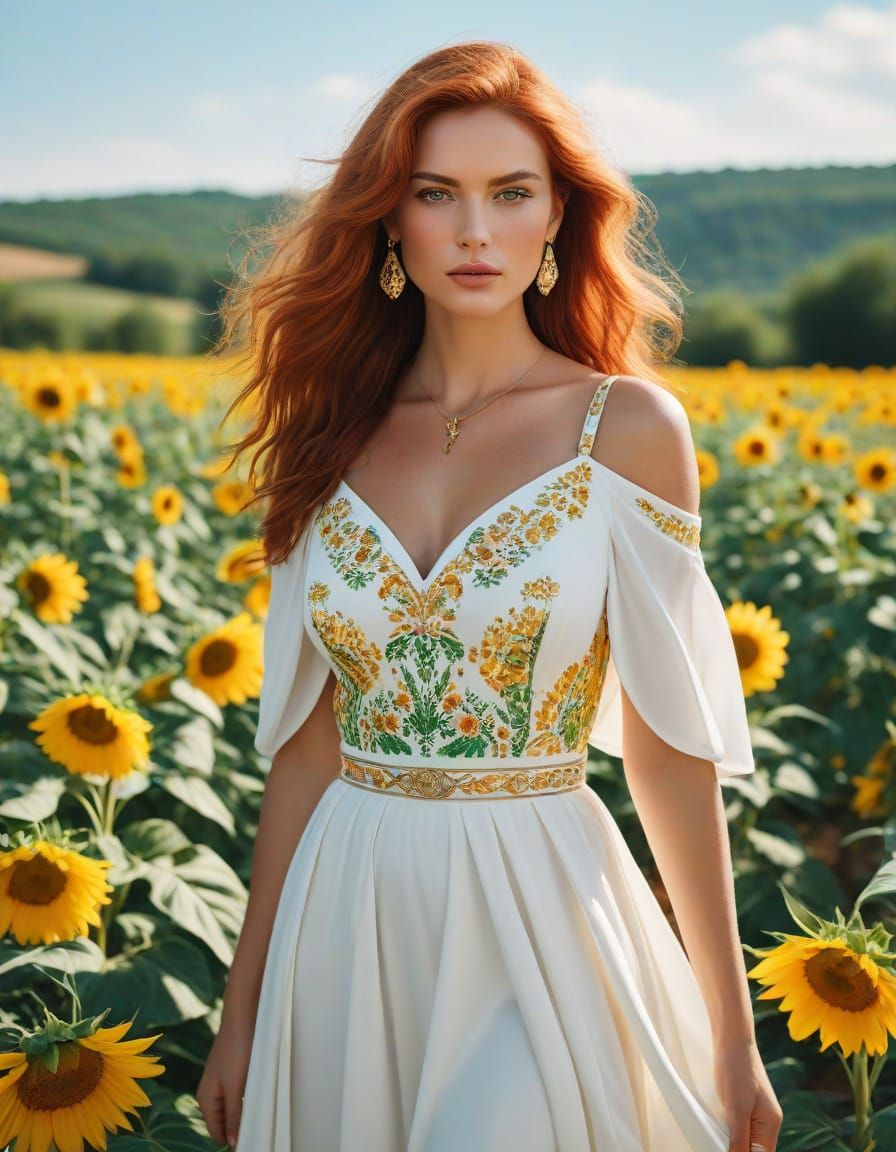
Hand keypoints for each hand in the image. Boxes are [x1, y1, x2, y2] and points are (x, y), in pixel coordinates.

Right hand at [197, 1016, 254, 1147]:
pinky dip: (245, 1102)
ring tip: (259, 1117)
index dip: (232, 1140)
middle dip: (237, 1129)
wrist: (242, 1018)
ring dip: (243, 1115)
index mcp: (206, 1100)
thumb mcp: (235, 1086)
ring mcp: (220, 1083)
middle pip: (222, 1123)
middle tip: (258, 1130)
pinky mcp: (230, 1074)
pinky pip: (236, 1097)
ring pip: (231, 1110)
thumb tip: (232, 1142)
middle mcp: (209, 1094)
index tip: (250, 1142)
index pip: (216, 1133)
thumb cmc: (237, 1050)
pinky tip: (256, 1099)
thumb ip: (233, 1115)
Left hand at [713, 1036, 782, 1151]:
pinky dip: (729, 1131)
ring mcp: (756, 1112)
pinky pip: (740, 1127)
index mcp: (771, 1124)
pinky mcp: (744, 1104)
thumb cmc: (736, 1069)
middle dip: (738, 1149)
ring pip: (747, 1139)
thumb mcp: (737, 1109)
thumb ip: (740, 1139)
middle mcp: (767, 1121)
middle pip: (755, 1149)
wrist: (732, 1040)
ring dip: (734, 1142)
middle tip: (718, 1142)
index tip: (728, 1150)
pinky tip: (718, 1128)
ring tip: (718, 1135)